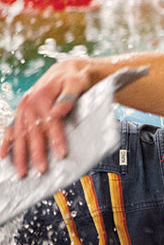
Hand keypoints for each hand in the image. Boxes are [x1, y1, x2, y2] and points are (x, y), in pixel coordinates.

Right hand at [1, 57, 93, 176]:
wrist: (65, 71)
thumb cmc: (74, 79)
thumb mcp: (76, 83)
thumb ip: (68, 97)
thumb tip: (58, 112)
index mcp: (42, 97)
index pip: (51, 123)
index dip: (56, 139)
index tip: (62, 154)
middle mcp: (29, 104)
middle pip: (33, 132)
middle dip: (37, 153)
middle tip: (42, 170)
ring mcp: (22, 109)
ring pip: (20, 135)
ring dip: (19, 155)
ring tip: (21, 173)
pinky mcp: (20, 112)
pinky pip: (10, 130)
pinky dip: (6, 143)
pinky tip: (1, 156)